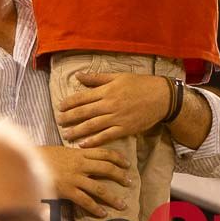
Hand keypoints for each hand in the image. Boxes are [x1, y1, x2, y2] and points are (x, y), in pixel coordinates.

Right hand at [39, 145, 129, 218]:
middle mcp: (80, 164)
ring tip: (122, 204)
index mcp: (80, 153)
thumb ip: (75, 154)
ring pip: (99, 188)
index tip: (127, 164)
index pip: (104, 153)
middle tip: (130, 182)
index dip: (118, 158)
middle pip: (106, 169)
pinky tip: (102, 213)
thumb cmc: (43, 156)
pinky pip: (85, 201)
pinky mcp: (68, 190)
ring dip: (113, 197)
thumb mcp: (62, 151)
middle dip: (120, 176)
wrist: (28, 162)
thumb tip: (84, 156)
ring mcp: (75, 178)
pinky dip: (95, 208)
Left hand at [57, 73, 171, 146]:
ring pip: (92, 125)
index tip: (60, 107)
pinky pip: (106, 136)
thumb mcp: (118, 76)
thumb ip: (97, 78)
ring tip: (66, 134)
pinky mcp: (124, 129)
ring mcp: (116, 117)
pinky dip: (94, 141)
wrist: (161, 97)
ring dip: (77, 131)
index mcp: (107, 90)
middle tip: (58, 122)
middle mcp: (109, 104)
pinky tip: (83, 144)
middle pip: (84, 112)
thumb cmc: (140, 84)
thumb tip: (78, 76)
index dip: (69, 103)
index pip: (82, 97)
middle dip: (69, 118)